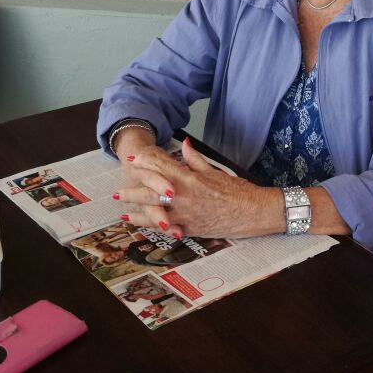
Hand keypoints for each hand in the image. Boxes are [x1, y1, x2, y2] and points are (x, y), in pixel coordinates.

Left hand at [116, 139, 282, 238]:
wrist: (253, 212)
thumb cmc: (238, 191)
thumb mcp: (216, 171)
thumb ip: (195, 159)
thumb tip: (184, 144)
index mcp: (190, 178)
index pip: (161, 167)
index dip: (145, 163)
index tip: (134, 161)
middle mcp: (184, 196)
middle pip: (150, 189)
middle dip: (133, 188)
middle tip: (119, 190)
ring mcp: (185, 214)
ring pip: (153, 210)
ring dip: (136, 209)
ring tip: (123, 209)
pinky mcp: (189, 228)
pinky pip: (164, 227)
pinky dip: (150, 225)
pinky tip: (140, 225)